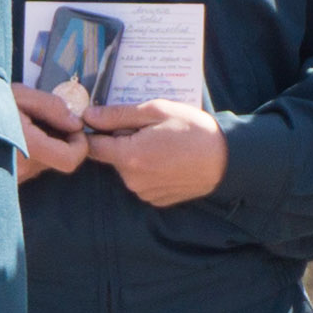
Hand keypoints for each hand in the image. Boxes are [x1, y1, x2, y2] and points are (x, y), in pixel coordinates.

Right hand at [14, 83, 88, 183]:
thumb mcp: (21, 95)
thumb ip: (52, 107)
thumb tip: (77, 123)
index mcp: (29, 147)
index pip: (70, 159)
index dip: (79, 143)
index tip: (72, 125)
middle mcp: (23, 169)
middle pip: (59, 159)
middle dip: (60, 138)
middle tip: (44, 118)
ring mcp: (14, 178)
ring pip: (45, 162)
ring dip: (46, 144)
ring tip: (27, 124)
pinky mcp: (8, 180)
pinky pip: (31, 166)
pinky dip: (32, 152)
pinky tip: (19, 135)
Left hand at [83, 99, 228, 206]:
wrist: (225, 159)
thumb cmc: (191, 129)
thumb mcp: (155, 111)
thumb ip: (117, 115)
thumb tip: (88, 115)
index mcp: (128, 157)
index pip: (92, 146)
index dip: (95, 131)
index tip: (108, 121)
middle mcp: (132, 180)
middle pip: (111, 156)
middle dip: (121, 140)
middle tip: (148, 127)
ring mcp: (144, 193)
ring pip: (127, 169)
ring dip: (136, 155)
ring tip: (162, 142)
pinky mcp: (156, 200)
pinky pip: (142, 181)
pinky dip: (149, 169)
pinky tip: (168, 158)